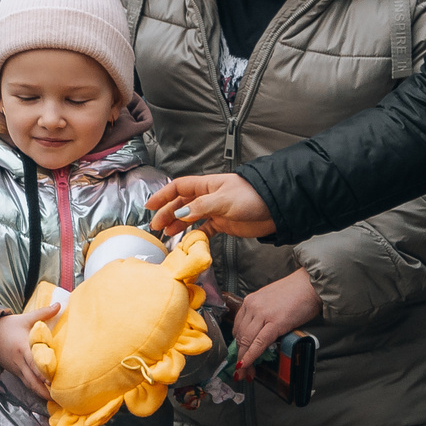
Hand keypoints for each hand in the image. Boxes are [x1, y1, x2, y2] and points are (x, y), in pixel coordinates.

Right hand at [0, 305, 58, 398]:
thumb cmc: (8, 326)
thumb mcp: (25, 318)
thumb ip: (43, 313)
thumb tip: (60, 304)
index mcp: (22, 347)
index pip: (33, 362)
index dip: (42, 373)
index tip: (53, 381)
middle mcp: (19, 361)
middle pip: (32, 380)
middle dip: (45, 390)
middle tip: (60, 398)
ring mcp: (16, 369)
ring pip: (29, 385)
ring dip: (41, 393)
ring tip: (56, 401)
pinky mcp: (15, 372)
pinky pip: (27, 383)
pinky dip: (36, 390)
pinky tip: (47, 396)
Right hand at [148, 174, 274, 237]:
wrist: (275, 208)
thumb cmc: (252, 197)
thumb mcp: (224, 200)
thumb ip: (201, 207)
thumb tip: (179, 213)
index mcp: (207, 185)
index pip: (179, 187)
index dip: (163, 195)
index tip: (150, 206)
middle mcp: (208, 196)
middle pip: (182, 203)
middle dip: (168, 213)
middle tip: (157, 227)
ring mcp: (215, 210)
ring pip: (190, 216)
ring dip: (178, 224)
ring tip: (168, 234)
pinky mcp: (223, 223)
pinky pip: (204, 229)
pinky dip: (195, 235)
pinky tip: (188, 241)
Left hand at [232, 268, 321, 372]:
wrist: (312, 284)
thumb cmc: (297, 292)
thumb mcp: (271, 301)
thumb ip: (262, 315)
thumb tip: (260, 334)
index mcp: (250, 301)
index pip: (238, 327)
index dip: (238, 346)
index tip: (239, 357)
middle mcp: (252, 306)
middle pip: (240, 336)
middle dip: (239, 356)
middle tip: (240, 371)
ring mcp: (262, 314)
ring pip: (246, 341)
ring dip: (244, 359)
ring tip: (245, 374)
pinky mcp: (275, 322)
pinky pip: (259, 343)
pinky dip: (251, 355)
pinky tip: (247, 365)